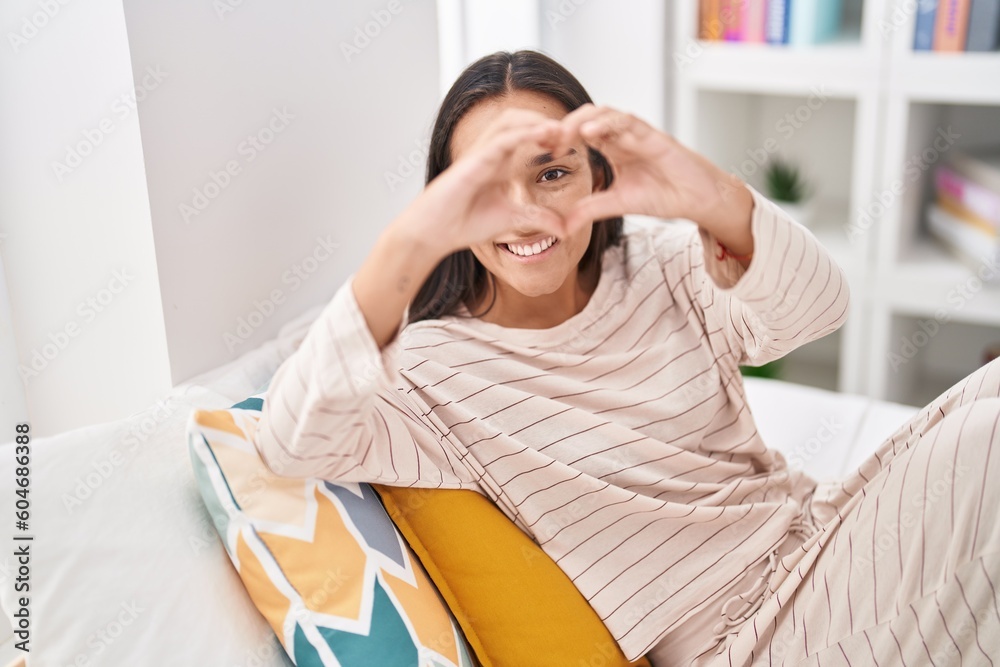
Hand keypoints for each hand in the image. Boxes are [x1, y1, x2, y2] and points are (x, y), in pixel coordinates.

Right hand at [395, 108, 566, 259]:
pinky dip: (524, 133)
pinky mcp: (474, 160)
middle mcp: (492, 152)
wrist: (435, 232)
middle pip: (521, 119)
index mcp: (501, 162)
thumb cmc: (464, 223)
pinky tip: (543, 136)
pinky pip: (502, 138)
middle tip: (568, 135)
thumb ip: (538, 219)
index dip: (551, 135)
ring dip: (536, 121)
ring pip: (511, 120)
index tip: (570, 147)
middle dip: (546, 121)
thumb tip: (565, 229)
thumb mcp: (513, 221)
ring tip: (559, 131)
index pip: (528, 135)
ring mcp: (482, 153)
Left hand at [549, 104, 755, 258]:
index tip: (538, 150)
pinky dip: (607, 124)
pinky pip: (627, 122)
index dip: (558, 139)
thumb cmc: (662, 195)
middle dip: (563, 127)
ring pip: (603, 114)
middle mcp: (621, 135)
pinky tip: (590, 133)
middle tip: (543, 140)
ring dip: (580, 122)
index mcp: (611, 148)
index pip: (578, 135)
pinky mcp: (652, 134)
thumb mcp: (618, 204)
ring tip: (562, 134)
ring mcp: (636, 132)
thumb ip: (590, 210)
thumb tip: (561, 228)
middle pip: (585, 119)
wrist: (696, 198)